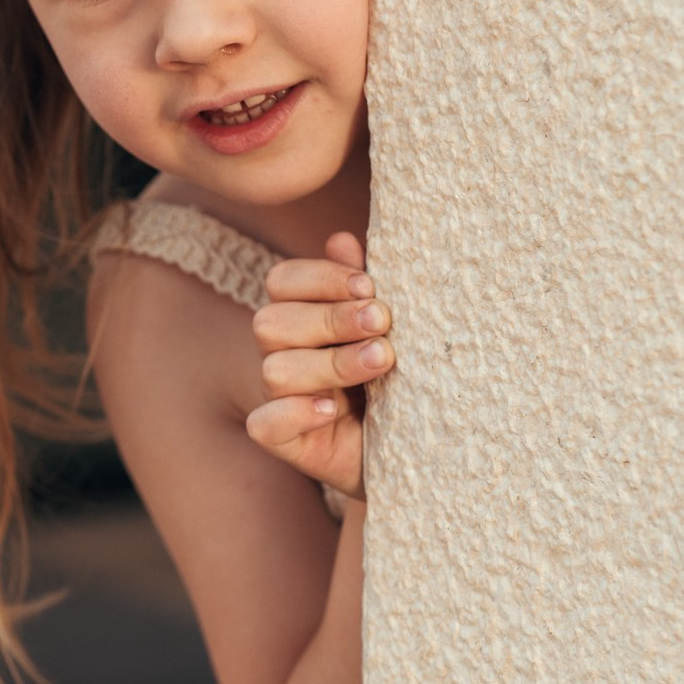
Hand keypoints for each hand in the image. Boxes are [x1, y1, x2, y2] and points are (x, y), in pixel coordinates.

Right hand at [245, 232, 392, 498]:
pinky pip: (264, 425)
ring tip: (381, 361)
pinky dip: (295, 413)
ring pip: (275, 371)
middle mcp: (282, 353)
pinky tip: (333, 410)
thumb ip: (363, 288)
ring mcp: (280, 399)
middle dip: (331, 319)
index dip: (320, 278)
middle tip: (383, 322)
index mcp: (301, 316)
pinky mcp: (286, 441)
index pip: (282, 281)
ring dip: (330, 363)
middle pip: (272, 323)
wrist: (419, 443)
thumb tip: (342, 240)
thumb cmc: (400, 376)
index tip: (369, 286)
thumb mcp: (390, 328)